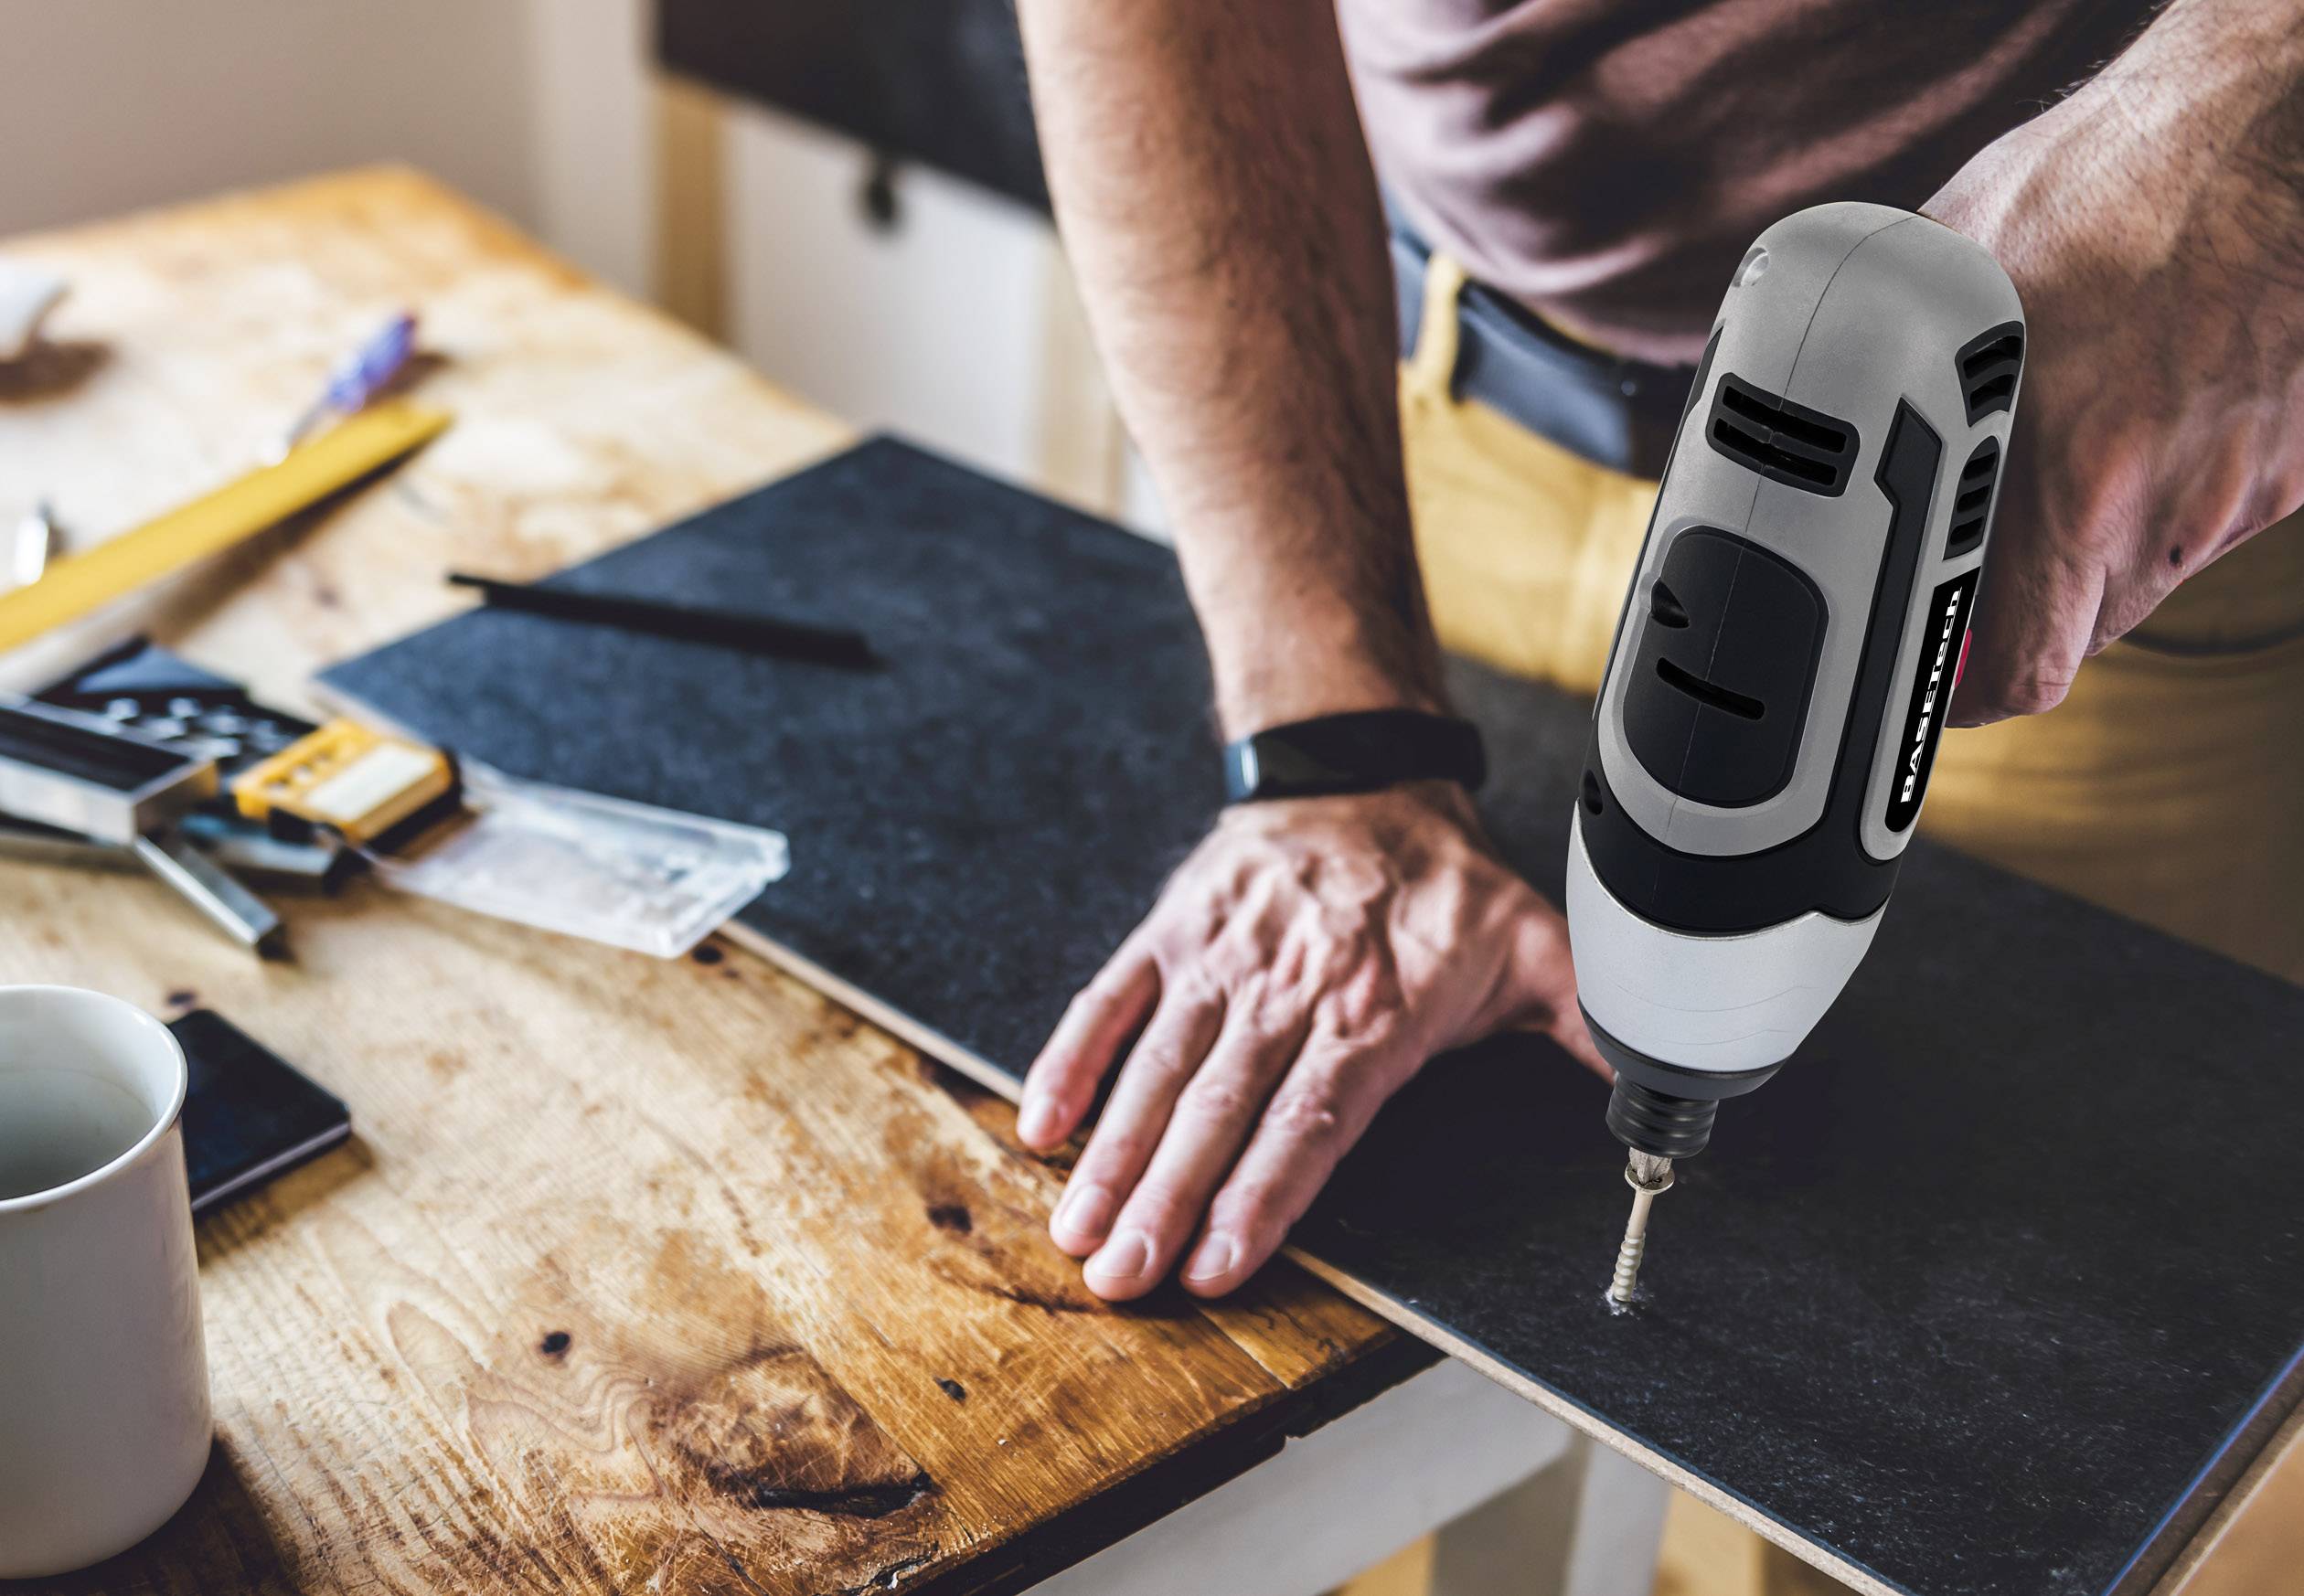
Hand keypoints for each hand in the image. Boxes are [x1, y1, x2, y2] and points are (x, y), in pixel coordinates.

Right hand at [1016, 782, 1604, 1300]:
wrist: (1358, 770)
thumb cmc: (1443, 879)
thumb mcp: (1537, 941)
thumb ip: (1586, 1022)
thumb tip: (1656, 1092)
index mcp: (1374, 1010)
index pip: (1312, 1118)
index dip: (1265, 1192)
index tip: (1221, 1260)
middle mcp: (1287, 991)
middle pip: (1219, 1109)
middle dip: (1167, 1200)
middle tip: (1121, 1276)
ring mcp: (1220, 962)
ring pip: (1158, 1067)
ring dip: (1115, 1154)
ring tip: (1080, 1228)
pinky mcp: (1172, 936)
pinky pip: (1112, 1002)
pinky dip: (1071, 1060)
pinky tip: (1041, 1126)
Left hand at [1923, 4, 2303, 724]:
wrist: (2281, 136)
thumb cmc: (2125, 178)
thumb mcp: (1955, 271)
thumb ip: (1899, 364)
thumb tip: (1833, 401)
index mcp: (2061, 482)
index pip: (2012, 672)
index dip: (1956, 701)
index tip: (1921, 694)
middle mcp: (2153, 512)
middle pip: (2068, 644)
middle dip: (2009, 630)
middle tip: (1968, 582)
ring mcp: (2232, 496)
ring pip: (2134, 580)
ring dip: (2083, 552)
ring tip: (2063, 453)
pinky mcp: (2292, 471)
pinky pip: (2205, 517)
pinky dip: (2165, 490)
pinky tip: (2143, 409)